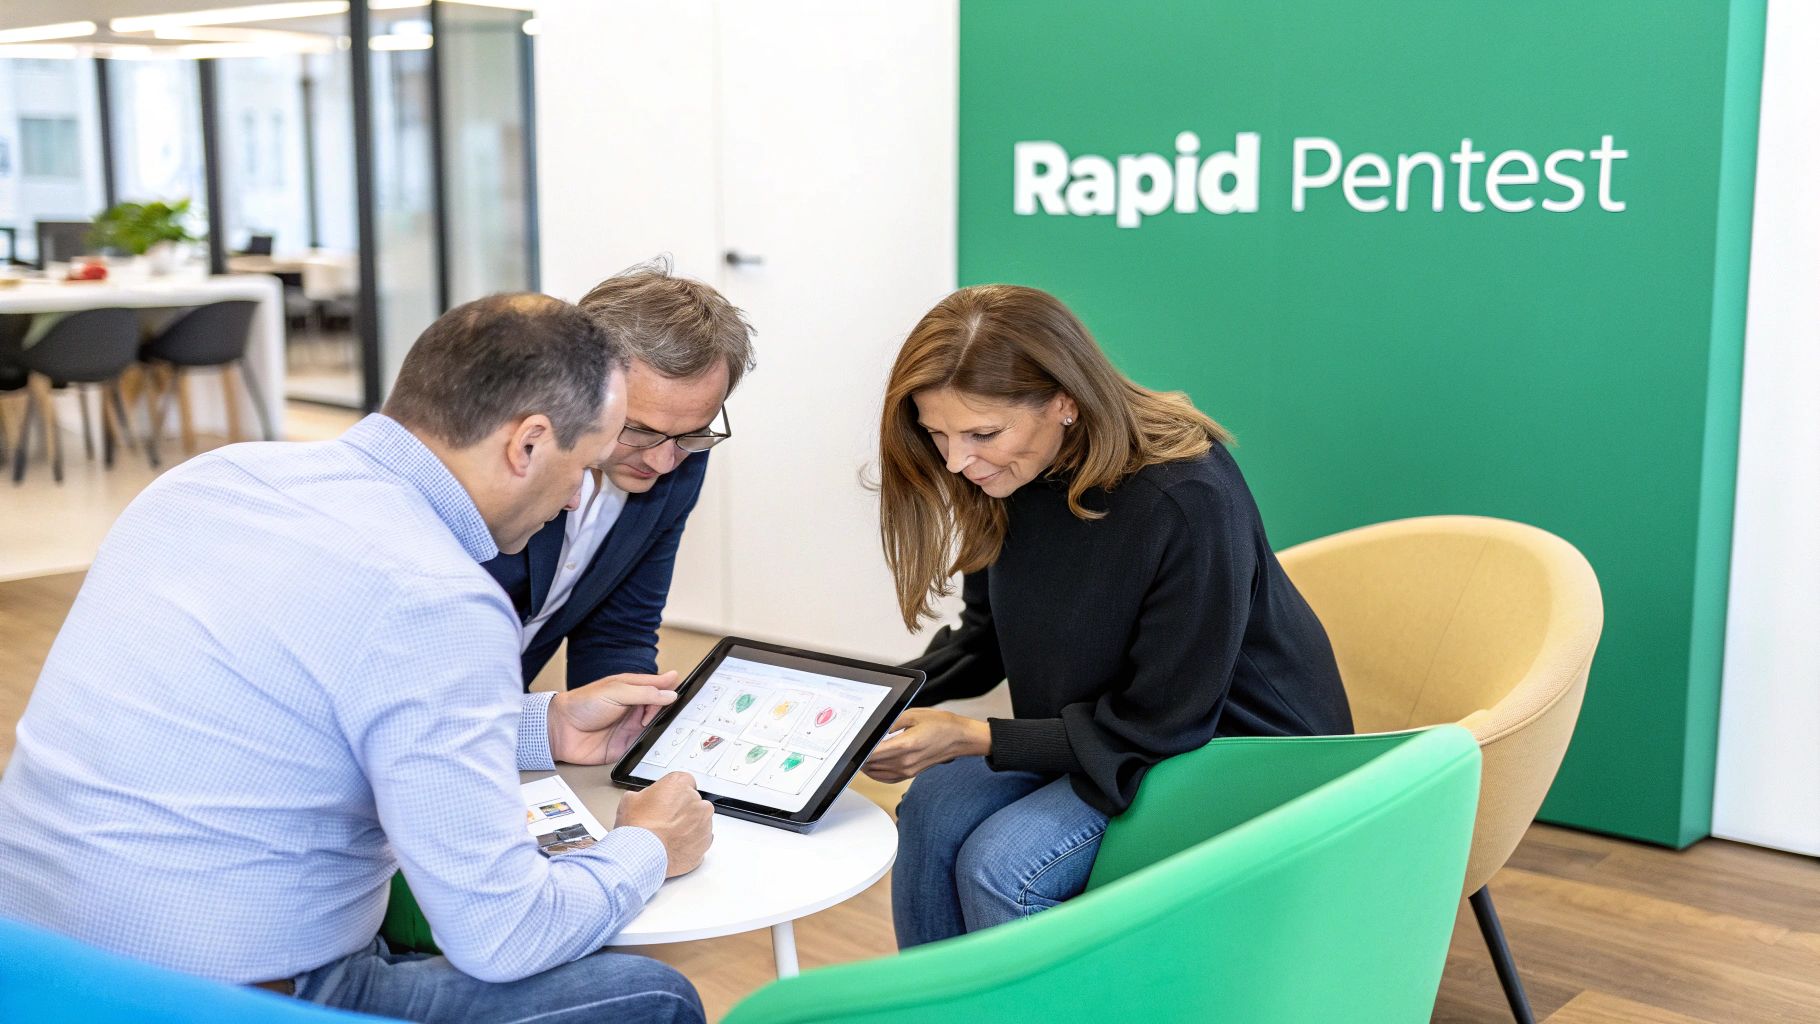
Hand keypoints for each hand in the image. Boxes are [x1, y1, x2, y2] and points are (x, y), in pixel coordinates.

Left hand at [548, 670, 680, 764]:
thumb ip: (645, 693)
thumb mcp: (616, 691)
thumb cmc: (582, 704)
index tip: (690, 692)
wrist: (561, 730)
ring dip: (663, 729)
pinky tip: (659, 743)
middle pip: (661, 709)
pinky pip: (646, 746)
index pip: (659, 687)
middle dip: (671, 711)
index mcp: (632, 689)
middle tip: (677, 713)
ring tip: (669, 728)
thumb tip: (670, 694)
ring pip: (657, 727)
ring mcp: (631, 727)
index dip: (672, 689)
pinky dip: (654, 745)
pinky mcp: (627, 746)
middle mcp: (634, 708)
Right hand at [615, 771, 714, 876]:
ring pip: (699, 821)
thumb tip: (643, 801)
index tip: (666, 801)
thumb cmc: (638, 828)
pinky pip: (700, 840)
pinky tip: (674, 846)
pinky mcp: (705, 842)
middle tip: (664, 821)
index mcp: (680, 784)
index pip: (682, 781)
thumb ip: (645, 796)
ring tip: (667, 836)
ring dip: (688, 827)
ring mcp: (704, 823)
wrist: (642, 855)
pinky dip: (691, 843)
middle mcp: (697, 801)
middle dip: (681, 810)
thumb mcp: (630, 800)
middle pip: (692, 802)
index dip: (672, 793)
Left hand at [861, 708, 989, 782]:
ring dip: (865, 766)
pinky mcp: (910, 774)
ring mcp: (908, 771)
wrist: (959, 738)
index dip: (859, 750)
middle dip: (860, 756)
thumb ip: (890, 723)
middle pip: (872, 764)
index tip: (851, 745)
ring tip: (858, 755)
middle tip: (852, 747)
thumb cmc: (940, 724)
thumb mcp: (912, 715)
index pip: (873, 752)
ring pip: (876, 773)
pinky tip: (870, 766)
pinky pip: (885, 779)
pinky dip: (875, 773)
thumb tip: (874, 729)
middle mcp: (906, 762)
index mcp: (906, 745)